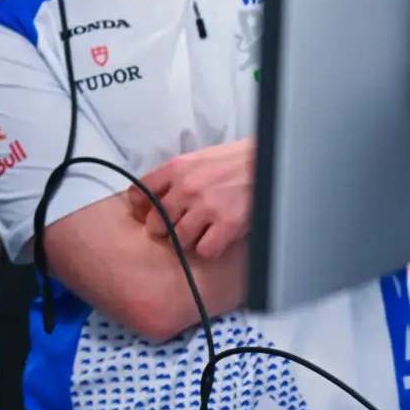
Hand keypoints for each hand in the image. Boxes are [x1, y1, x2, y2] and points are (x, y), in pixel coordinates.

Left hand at [126, 139, 255, 260]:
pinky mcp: (228, 224)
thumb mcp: (198, 159)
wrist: (270, 161)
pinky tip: (218, 238)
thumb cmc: (234, 161)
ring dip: (188, 241)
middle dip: (165, 229)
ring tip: (201, 233)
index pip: (139, 192)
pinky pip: (204, 250)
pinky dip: (210, 249)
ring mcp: (206, 207)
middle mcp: (186, 187)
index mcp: (176, 168)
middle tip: (178, 227)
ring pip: (179, 239)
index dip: (140, 208)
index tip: (145, 214)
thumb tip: (154, 198)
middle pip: (156, 223)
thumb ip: (175, 177)